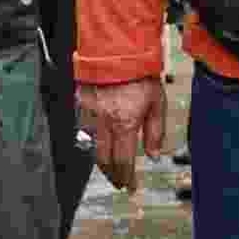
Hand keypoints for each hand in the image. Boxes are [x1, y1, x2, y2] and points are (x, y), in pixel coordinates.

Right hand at [78, 74, 166, 190]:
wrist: (117, 51)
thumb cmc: (140, 75)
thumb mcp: (157, 103)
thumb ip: (155, 132)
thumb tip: (153, 154)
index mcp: (124, 123)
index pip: (123, 160)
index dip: (127, 177)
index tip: (130, 187)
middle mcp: (104, 123)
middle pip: (104, 159)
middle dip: (112, 174)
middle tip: (119, 182)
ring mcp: (89, 114)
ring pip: (91, 147)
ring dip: (101, 161)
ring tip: (110, 168)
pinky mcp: (81, 105)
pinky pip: (83, 130)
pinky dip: (91, 142)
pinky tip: (98, 145)